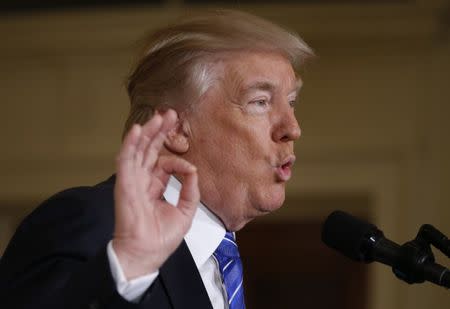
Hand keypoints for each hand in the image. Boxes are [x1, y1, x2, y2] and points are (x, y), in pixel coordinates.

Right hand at [112, 110, 198, 278]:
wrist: (146, 254)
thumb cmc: (160, 239)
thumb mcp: (185, 212)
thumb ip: (190, 191)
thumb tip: (193, 170)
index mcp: (155, 187)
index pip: (165, 164)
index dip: (178, 161)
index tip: (189, 168)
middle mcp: (142, 181)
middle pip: (150, 150)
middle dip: (160, 132)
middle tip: (170, 115)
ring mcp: (132, 181)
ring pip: (139, 150)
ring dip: (148, 132)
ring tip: (158, 116)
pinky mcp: (125, 184)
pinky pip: (126, 160)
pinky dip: (130, 145)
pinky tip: (137, 131)